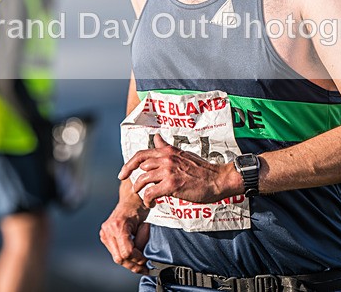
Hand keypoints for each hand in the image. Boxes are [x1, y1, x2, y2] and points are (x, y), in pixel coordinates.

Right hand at [99, 186, 150, 274]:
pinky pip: (115, 251)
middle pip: (120, 258)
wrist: (131, 199)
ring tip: (140, 264)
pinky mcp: (104, 236)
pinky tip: (132, 256)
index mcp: (118, 225)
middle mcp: (108, 230)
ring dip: (129, 262)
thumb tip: (142, 258)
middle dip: (133, 265)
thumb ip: (142, 241)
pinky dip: (124, 255)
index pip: (127, 252)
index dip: (138, 259)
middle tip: (144, 268)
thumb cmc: (139, 208)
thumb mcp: (144, 225)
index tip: (146, 260)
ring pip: (116, 257)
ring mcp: (104, 233)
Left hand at [118, 134, 239, 207]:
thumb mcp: (182, 154)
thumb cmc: (202, 170)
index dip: (128, 164)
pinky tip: (152, 204)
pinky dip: (148, 200)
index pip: (141, 154)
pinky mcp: (172, 185)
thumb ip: (167, 147)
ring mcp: (168, 171)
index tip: (123, 174)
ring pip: (142, 180)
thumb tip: (157, 138)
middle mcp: (166, 158)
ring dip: (140, 191)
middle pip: (139, 167)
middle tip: (134, 190)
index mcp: (168, 151)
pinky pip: (150, 193)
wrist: (218, 179)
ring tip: (145, 198)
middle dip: (134, 180)